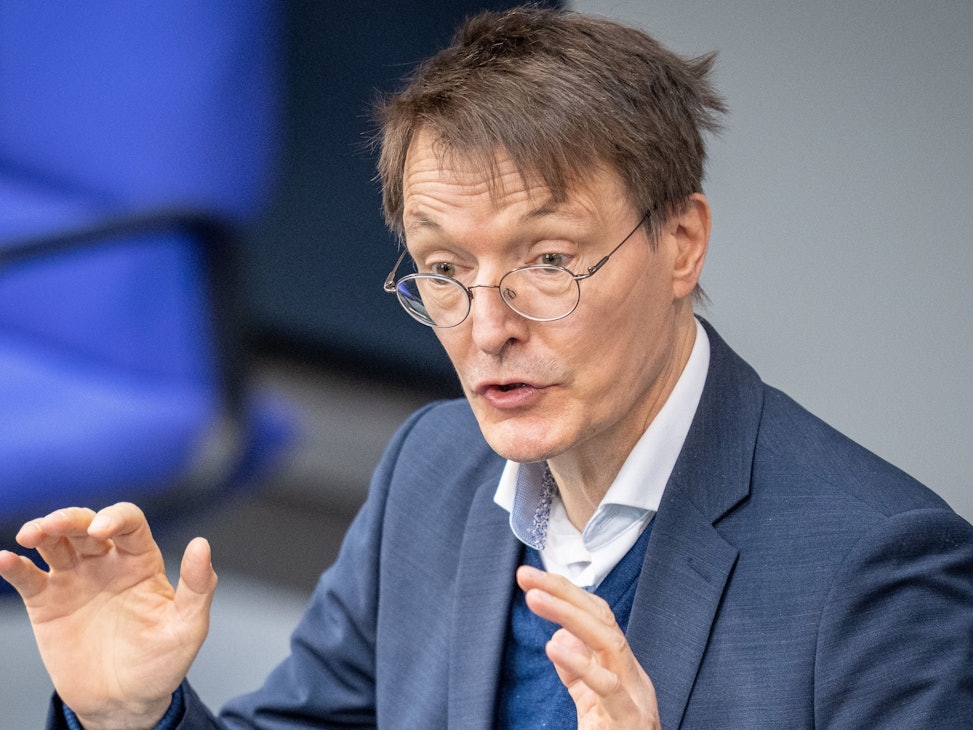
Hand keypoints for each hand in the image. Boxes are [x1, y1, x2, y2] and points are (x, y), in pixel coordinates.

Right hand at [0, 503, 217, 729]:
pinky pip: (29, 578)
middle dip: (70, 518)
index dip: (116, 517)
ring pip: (56, 543)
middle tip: (52, 525)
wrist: (125, 702)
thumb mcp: (188, 627)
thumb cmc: (162, 662)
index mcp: (142, 561)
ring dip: (42, 531)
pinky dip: (14, 566)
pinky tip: (5, 560)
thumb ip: (199, 586)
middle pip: (86, 525)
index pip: (129, 524)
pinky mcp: (48, 604)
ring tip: (30, 534)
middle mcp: (107, 563)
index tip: (103, 529)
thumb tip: (202, 544)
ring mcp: (76, 581)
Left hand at [517, 565, 659, 729]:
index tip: (532, 578)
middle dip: (564, 592)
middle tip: (527, 577)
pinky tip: (554, 646)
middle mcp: (633, 675)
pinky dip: (581, 664)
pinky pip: (608, 688)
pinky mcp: (630, 720)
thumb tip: (559, 635)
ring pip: (608, 642)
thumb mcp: (591, 703)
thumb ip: (576, 671)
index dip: (567, 592)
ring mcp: (635, 696)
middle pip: (603, 619)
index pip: (598, 617)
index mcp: (623, 668)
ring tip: (535, 599)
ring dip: (569, 615)